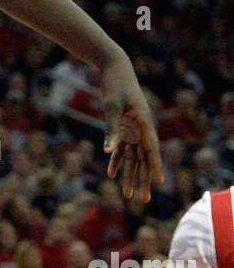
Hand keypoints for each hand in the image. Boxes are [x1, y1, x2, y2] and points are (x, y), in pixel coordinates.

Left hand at [99, 52, 163, 201]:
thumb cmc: (115, 84)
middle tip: (144, 199)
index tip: (159, 182)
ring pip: (132, 156)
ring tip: (127, 194)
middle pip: (143, 158)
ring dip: (130, 174)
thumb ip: (112, 128)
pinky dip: (116, 159)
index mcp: (143, 122)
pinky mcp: (122, 125)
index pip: (151, 149)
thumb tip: (108, 151)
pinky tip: (111, 173)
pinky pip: (121, 147)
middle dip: (142, 178)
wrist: (113, 68)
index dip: (155, 166)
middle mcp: (141, 128)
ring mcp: (132, 128)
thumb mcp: (112, 105)